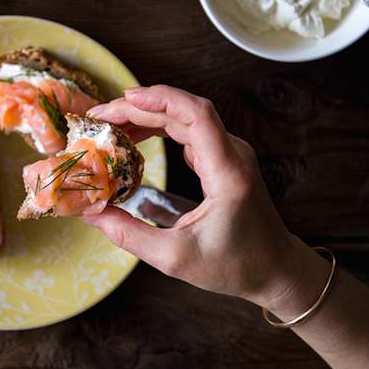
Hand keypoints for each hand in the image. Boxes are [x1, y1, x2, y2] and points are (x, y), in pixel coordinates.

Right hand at [84, 85, 320, 311]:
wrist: (276, 270)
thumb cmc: (235, 266)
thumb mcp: (175, 258)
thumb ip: (130, 235)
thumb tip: (91, 213)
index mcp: (227, 174)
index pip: (197, 116)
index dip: (161, 99)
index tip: (125, 98)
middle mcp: (232, 155)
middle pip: (184, 111)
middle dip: (139, 108)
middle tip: (99, 117)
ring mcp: (229, 153)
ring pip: (185, 117)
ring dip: (146, 114)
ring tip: (109, 124)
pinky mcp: (222, 158)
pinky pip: (188, 130)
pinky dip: (158, 127)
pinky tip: (133, 136)